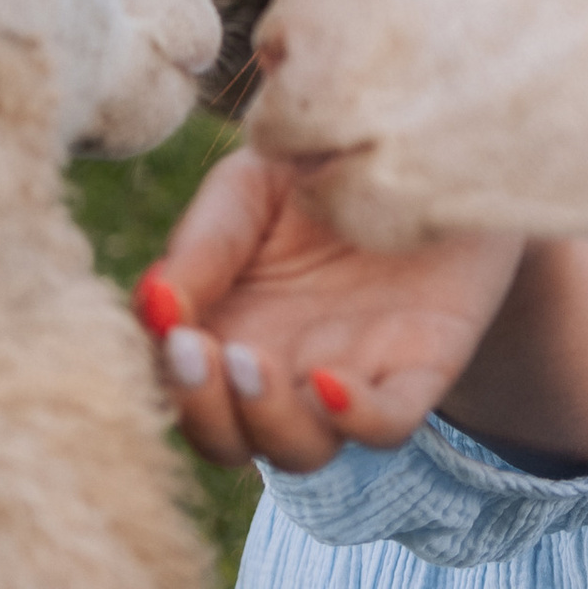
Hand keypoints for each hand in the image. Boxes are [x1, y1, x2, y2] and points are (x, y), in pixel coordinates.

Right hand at [139, 151, 529, 475]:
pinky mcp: (422, 368)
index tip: (164, 318)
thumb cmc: (326, 169)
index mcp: (229, 328)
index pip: (176, 391)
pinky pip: (388, 425)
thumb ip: (203, 246)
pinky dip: (356, 420)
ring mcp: (353, 376)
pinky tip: (327, 381)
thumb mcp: (249, 189)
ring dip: (265, 421)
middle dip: (201, 409)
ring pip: (301, 451)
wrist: (433, 137)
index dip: (162, 374)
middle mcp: (284, 368)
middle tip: (197, 347)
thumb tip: (154, 302)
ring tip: (250, 360)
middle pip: (227, 441)